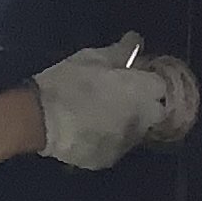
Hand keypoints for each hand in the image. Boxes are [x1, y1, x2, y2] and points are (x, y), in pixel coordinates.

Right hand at [31, 40, 199, 168]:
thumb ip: (120, 51)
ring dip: (128, 124)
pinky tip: (91, 132)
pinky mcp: (109, 160)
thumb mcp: (92, 57)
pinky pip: (117, 147)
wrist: (39, 119)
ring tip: (103, 116)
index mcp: (141, 91)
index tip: (134, 77)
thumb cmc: (67, 81)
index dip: (148, 81)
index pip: (161, 86)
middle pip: (156, 113)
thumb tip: (137, 40)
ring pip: (137, 133)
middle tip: (122, 97)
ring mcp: (126, 143)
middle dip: (145, 105)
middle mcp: (141, 119)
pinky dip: (110, 140)